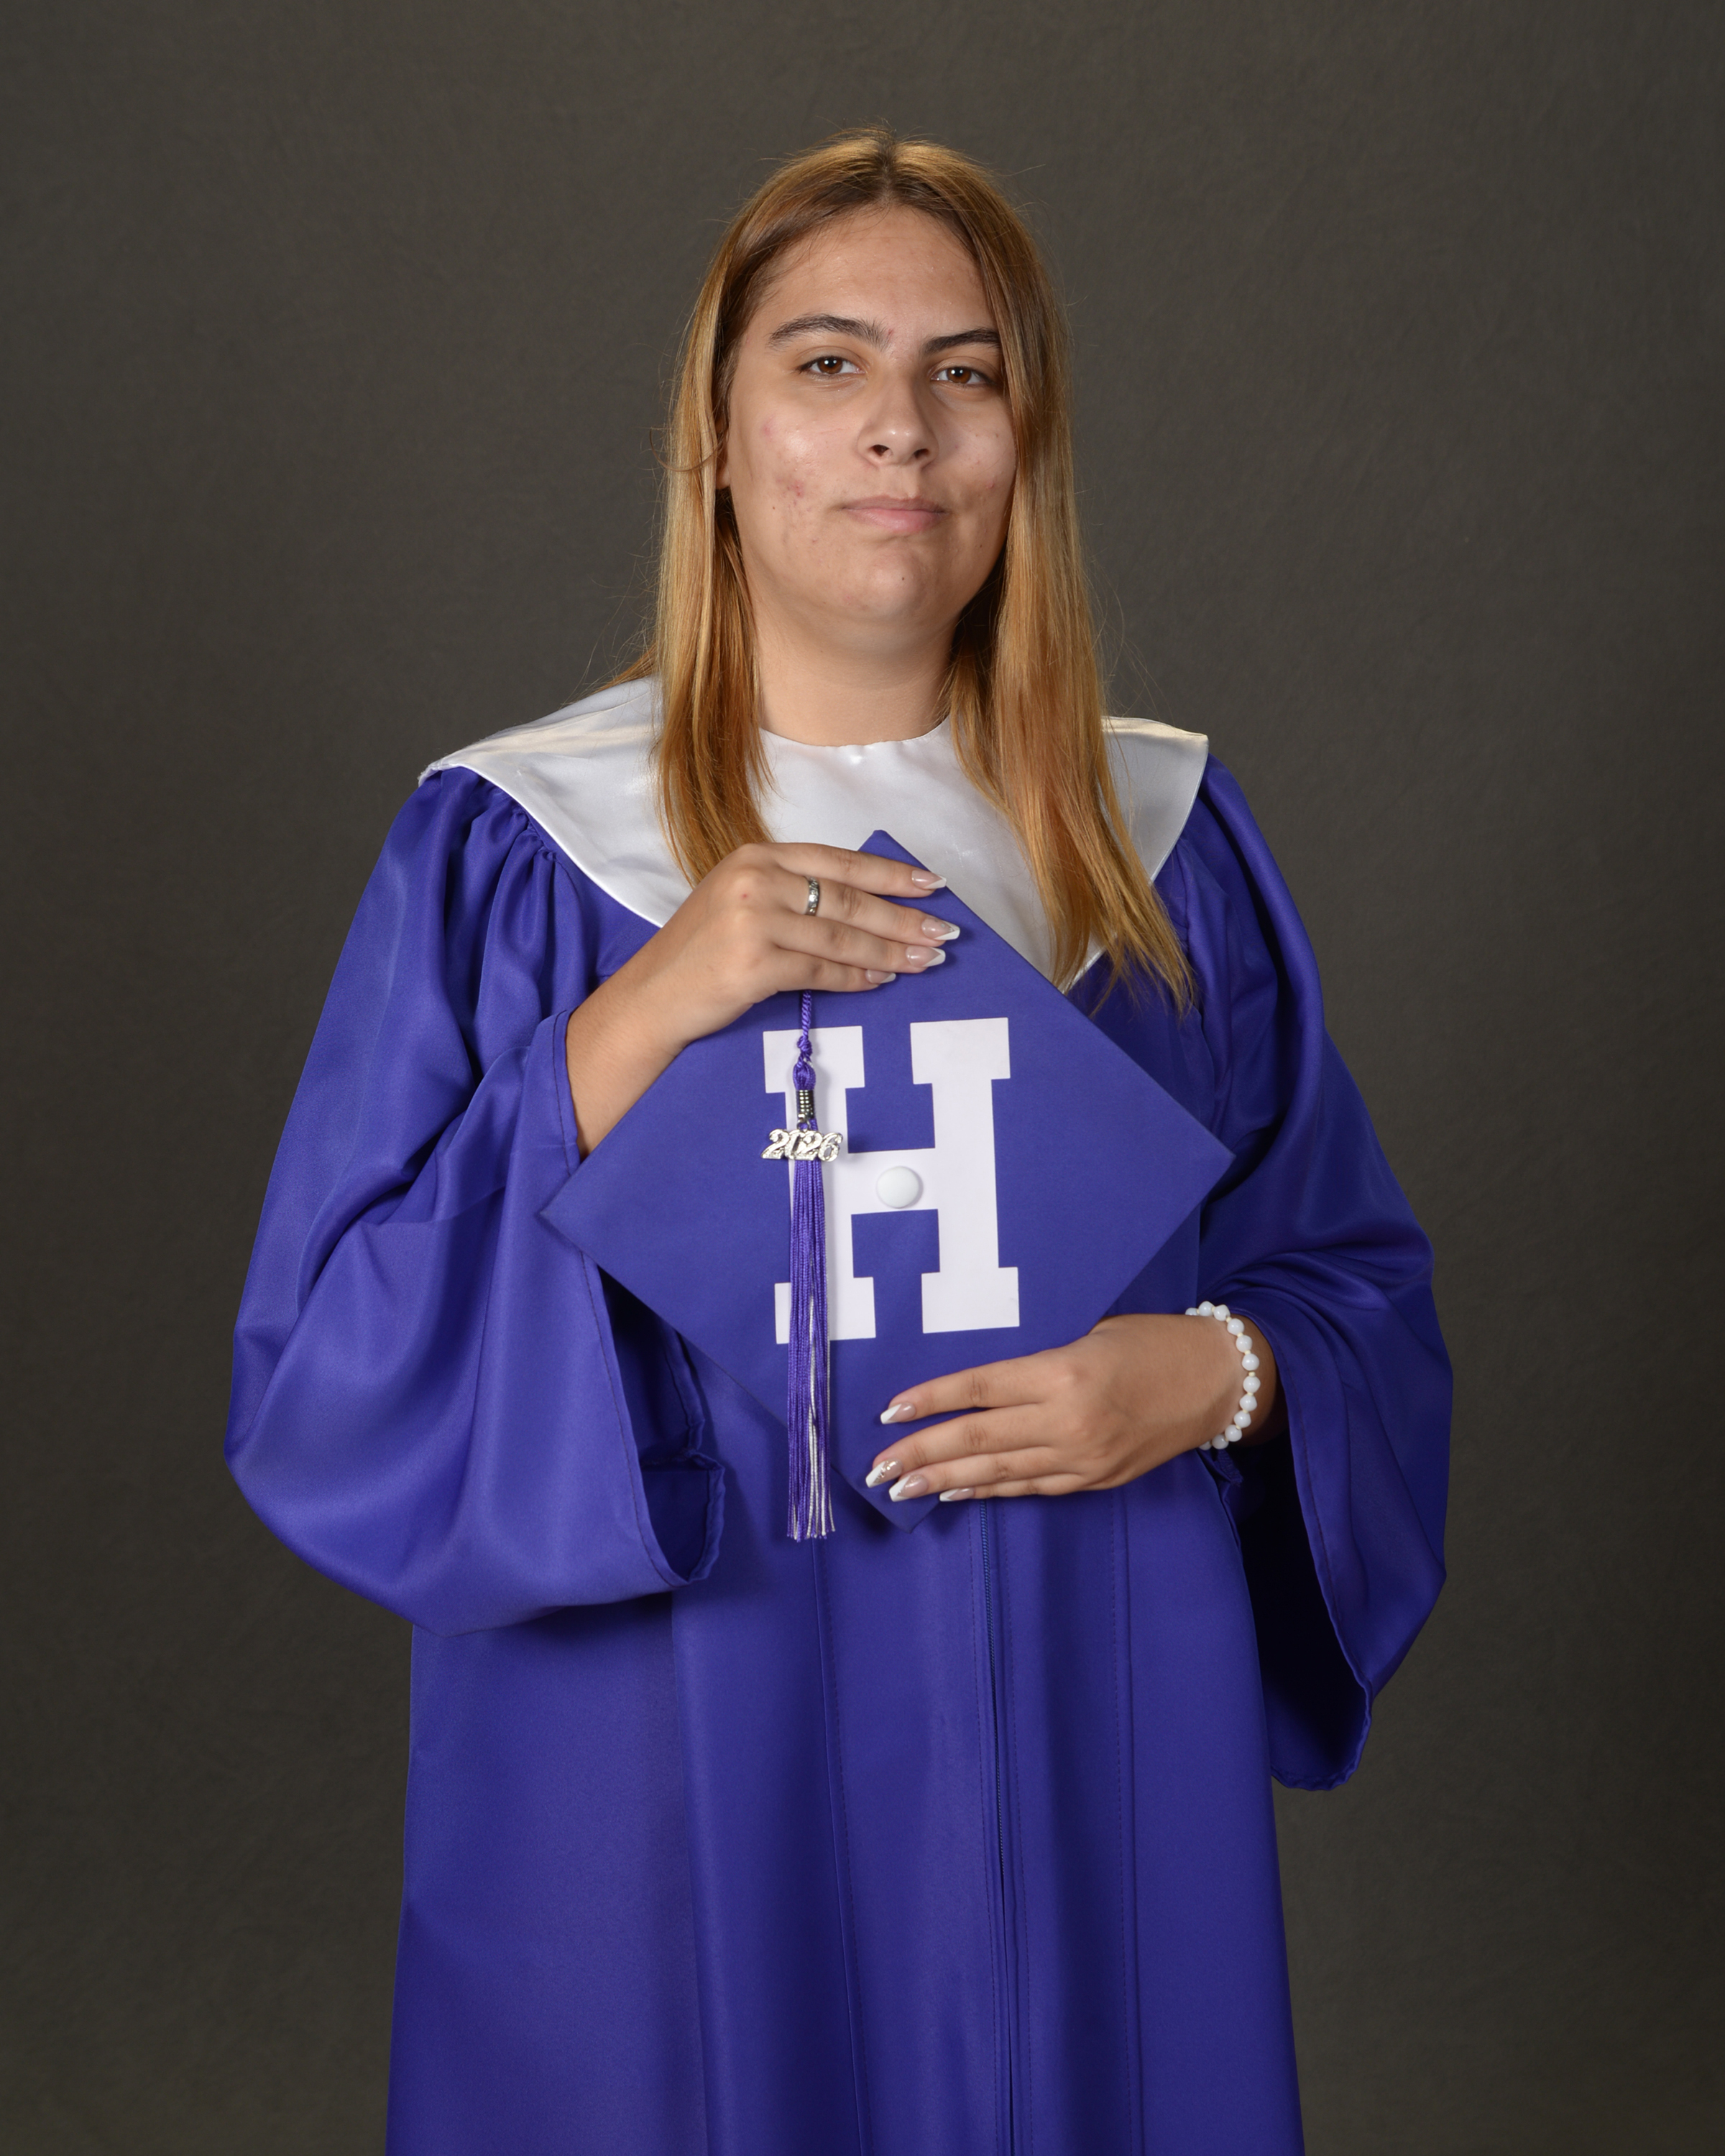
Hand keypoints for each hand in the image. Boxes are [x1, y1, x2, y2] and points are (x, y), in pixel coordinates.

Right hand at [566, 842, 953, 1151]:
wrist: (649, 1000)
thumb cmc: (699, 956)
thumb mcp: (740, 904)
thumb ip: (791, 895)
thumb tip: (867, 910)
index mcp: (754, 857)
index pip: (837, 861)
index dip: (889, 873)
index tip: (931, 884)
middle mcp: (753, 880)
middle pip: (846, 899)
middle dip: (901, 917)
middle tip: (943, 932)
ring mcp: (751, 920)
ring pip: (840, 936)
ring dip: (889, 950)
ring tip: (925, 960)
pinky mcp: (751, 963)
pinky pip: (820, 971)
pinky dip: (857, 978)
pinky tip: (882, 981)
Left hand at [864, 1312, 1282, 1502]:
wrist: (1217, 1381)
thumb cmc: (1152, 1341)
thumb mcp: (1089, 1331)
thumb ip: (1037, 1359)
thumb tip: (977, 1381)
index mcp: (1063, 1372)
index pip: (977, 1389)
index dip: (928, 1402)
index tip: (887, 1414)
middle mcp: (1068, 1421)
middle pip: (976, 1437)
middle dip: (920, 1453)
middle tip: (877, 1468)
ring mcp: (1082, 1458)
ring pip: (997, 1471)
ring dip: (943, 1480)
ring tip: (901, 1489)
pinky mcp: (1095, 1480)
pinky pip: (1030, 1487)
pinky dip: (989, 1489)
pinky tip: (956, 1491)